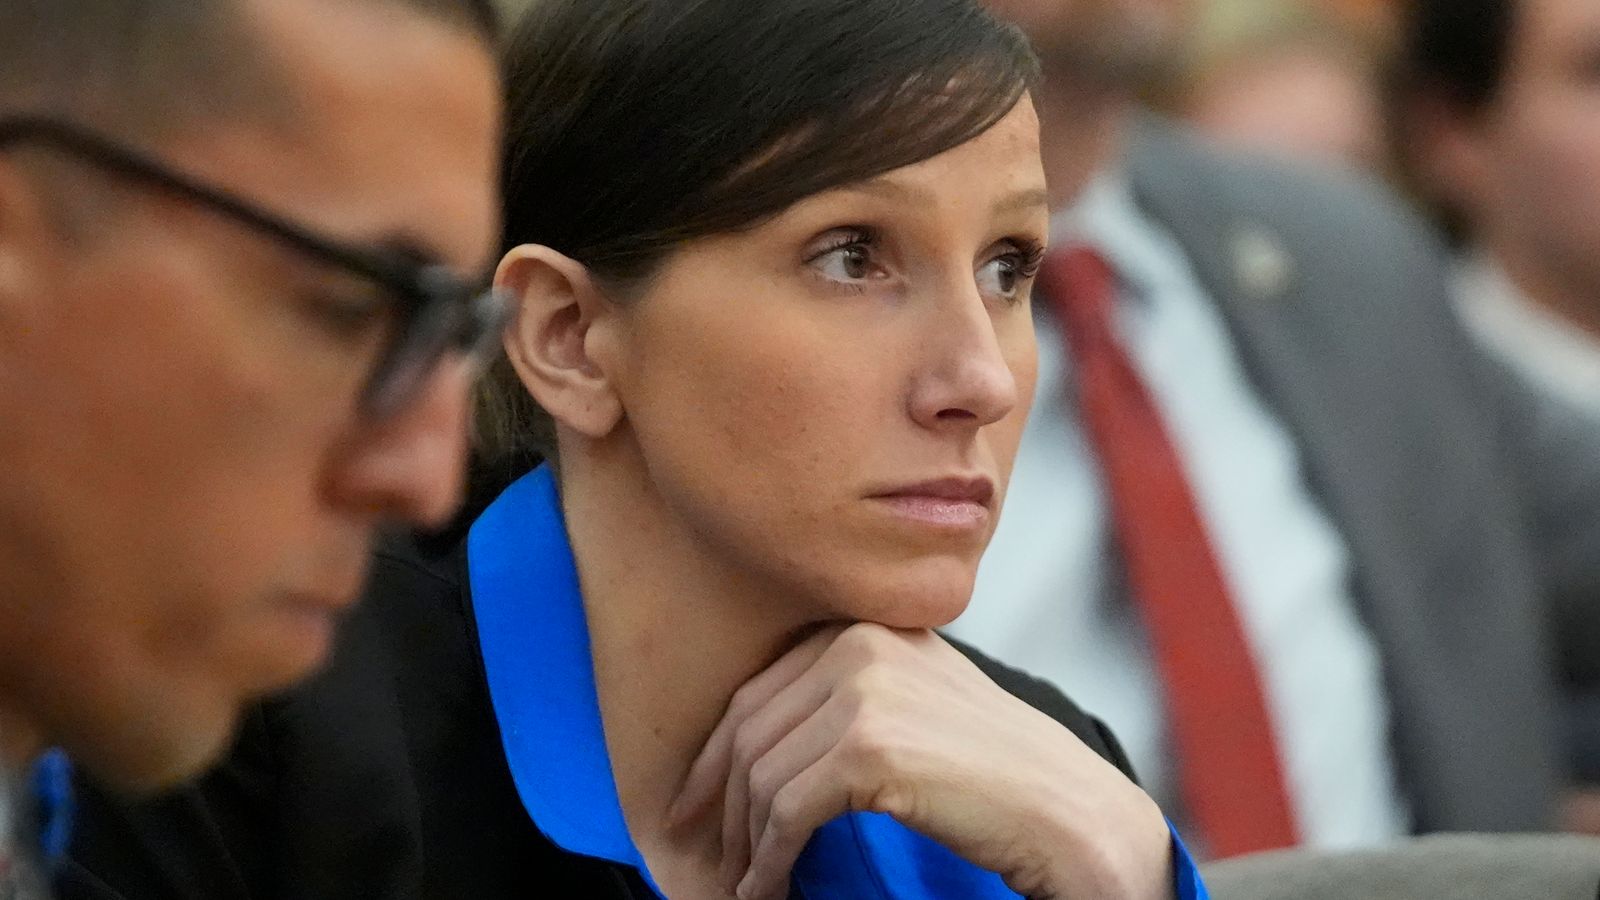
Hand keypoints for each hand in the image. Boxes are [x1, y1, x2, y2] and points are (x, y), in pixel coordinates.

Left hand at [667, 623, 1174, 899]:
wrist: (1064, 808)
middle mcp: (858, 645)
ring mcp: (864, 692)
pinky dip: (769, 861)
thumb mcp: (915, 698)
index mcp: (864, 626)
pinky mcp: (870, 749)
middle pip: (750, 730)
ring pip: (763, 776)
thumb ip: (847, 692)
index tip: (694, 799)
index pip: (759, 690)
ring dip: (746, 842)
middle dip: (718, 800)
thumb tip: (755, 740)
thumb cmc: (994, 768)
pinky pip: (786, 813)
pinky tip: (769, 887)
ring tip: (745, 881)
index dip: (716, 754)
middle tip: (700, 848)